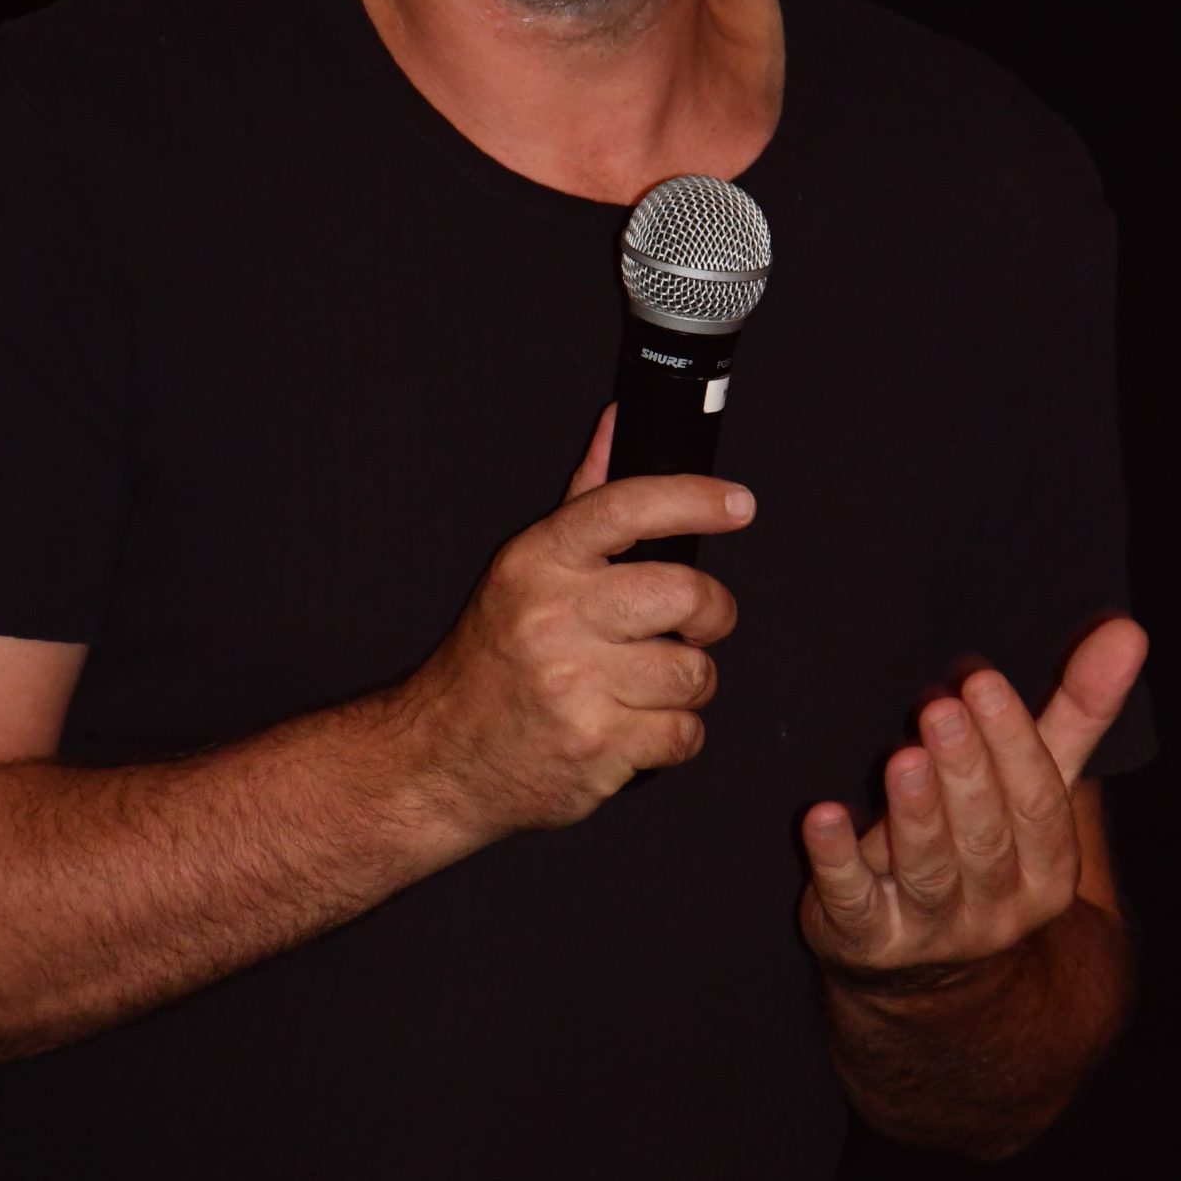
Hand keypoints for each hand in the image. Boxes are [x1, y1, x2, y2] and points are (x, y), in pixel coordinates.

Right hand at [404, 402, 754, 837]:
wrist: (442, 756)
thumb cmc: (494, 658)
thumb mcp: (525, 569)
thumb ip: (584, 500)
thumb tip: (618, 424)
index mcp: (537, 562)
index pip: (626, 507)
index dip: (693, 497)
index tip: (738, 504)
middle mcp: (554, 619)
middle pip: (684, 593)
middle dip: (711, 612)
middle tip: (697, 622)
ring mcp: (575, 687)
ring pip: (693, 671)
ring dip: (689, 682)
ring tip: (650, 682)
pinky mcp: (597, 748)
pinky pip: (685, 733)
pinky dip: (676, 734)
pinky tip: (638, 725)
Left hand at [796, 618, 1148, 983]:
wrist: (927, 972)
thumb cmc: (987, 845)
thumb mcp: (1033, 784)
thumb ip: (1076, 712)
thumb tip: (1129, 630)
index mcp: (1047, 871)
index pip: (1038, 804)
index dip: (1013, 744)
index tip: (983, 681)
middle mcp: (997, 910)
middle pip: (985, 836)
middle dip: (965, 771)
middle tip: (941, 707)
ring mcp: (931, 931)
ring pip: (928, 869)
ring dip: (915, 813)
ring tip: (902, 757)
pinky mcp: (866, 939)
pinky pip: (852, 902)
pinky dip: (835, 860)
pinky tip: (821, 816)